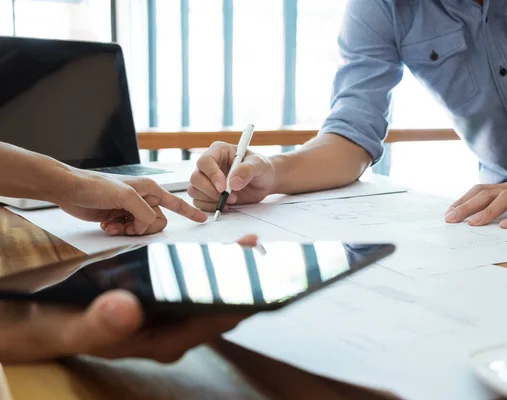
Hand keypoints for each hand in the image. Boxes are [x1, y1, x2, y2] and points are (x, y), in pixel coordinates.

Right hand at [0, 235, 258, 362]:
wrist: (55, 318)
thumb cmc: (68, 324)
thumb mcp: (77, 325)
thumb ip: (100, 322)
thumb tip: (125, 308)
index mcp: (164, 340)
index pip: (212, 323)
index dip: (240, 305)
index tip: (265, 286)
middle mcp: (177, 329)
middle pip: (222, 307)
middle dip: (246, 284)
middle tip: (268, 256)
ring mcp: (175, 314)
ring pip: (215, 293)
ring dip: (236, 271)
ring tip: (252, 246)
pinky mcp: (170, 298)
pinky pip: (202, 282)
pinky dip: (216, 265)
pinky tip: (228, 248)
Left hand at [57, 173, 206, 235]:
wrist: (69, 190)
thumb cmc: (96, 186)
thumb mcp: (126, 197)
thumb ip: (144, 212)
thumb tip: (149, 225)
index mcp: (150, 189)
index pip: (176, 202)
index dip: (190, 212)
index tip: (203, 220)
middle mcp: (143, 199)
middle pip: (158, 222)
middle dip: (143, 227)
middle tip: (127, 223)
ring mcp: (131, 209)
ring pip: (143, 229)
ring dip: (128, 231)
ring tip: (112, 224)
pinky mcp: (120, 217)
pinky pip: (129, 232)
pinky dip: (119, 231)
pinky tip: (107, 225)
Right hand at [188, 142, 275, 211]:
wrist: (264, 182)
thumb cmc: (261, 168)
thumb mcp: (259, 165)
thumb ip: (247, 170)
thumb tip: (233, 182)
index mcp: (219, 151)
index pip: (205, 161)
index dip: (212, 175)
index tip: (223, 187)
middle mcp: (209, 164)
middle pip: (196, 177)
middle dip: (211, 190)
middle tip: (229, 197)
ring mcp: (207, 179)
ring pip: (194, 190)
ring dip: (211, 199)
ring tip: (231, 200)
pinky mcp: (207, 193)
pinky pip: (199, 201)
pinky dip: (210, 206)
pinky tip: (226, 206)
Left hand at [445, 172, 506, 228]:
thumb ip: (499, 204)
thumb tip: (475, 216)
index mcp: (506, 188)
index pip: (480, 190)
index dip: (464, 200)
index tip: (449, 212)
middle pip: (486, 194)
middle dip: (467, 206)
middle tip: (452, 219)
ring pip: (505, 199)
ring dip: (487, 211)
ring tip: (474, 223)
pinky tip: (505, 226)